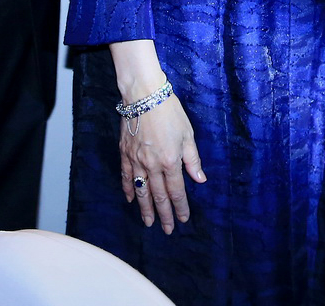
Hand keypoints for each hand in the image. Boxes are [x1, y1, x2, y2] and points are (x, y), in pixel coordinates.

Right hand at [119, 94, 204, 234]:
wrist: (143, 95)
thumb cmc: (169, 111)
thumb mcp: (187, 134)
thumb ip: (192, 159)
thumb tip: (200, 179)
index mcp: (171, 161)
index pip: (177, 190)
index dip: (180, 206)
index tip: (183, 219)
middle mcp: (152, 165)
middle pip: (159, 195)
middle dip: (164, 214)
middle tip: (167, 229)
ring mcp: (136, 160)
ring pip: (141, 190)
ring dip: (145, 208)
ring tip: (149, 223)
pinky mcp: (125, 153)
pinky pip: (126, 176)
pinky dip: (128, 190)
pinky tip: (131, 200)